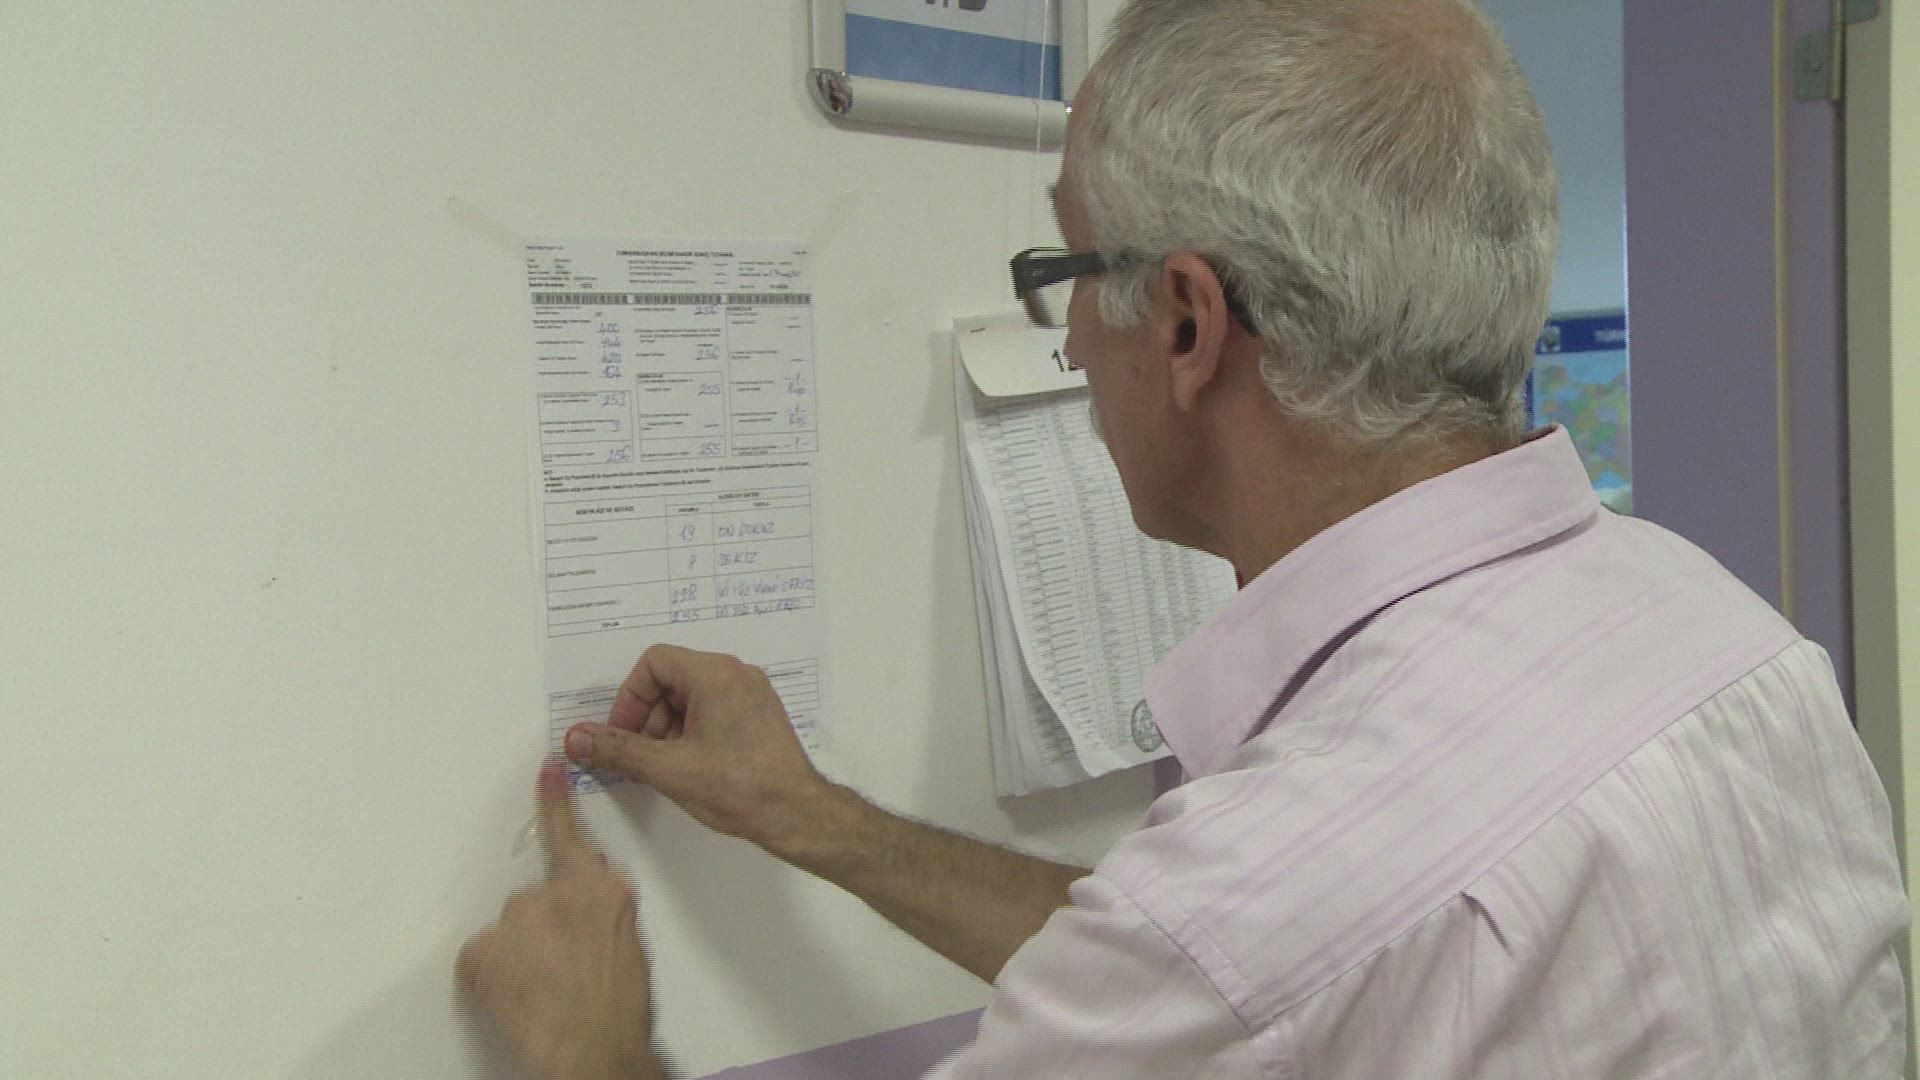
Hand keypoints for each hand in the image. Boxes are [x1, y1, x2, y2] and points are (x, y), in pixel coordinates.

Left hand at [459, 763, 660, 1079]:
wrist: (593, 1047)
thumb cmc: (619, 1008)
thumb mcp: (630, 944)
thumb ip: (605, 910)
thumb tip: (589, 912)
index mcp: (602, 889)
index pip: (570, 833)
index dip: (555, 801)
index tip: (545, 770)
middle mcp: (557, 893)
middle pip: (534, 898)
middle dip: (540, 930)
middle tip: (560, 969)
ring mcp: (517, 919)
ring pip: (507, 932)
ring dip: (517, 956)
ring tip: (542, 989)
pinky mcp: (484, 948)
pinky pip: (481, 958)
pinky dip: (492, 977)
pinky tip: (517, 996)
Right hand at [564, 644, 832, 848]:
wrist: (797, 814)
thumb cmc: (741, 788)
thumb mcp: (668, 769)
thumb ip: (617, 750)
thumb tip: (576, 738)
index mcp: (716, 674)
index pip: (654, 663)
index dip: (629, 698)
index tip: (622, 734)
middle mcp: (737, 675)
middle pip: (672, 679)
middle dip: (647, 717)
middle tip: (640, 756)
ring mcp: (752, 694)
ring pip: (691, 697)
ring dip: (668, 728)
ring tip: (665, 767)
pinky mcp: (759, 716)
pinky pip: (713, 710)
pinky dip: (691, 732)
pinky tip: (688, 767)